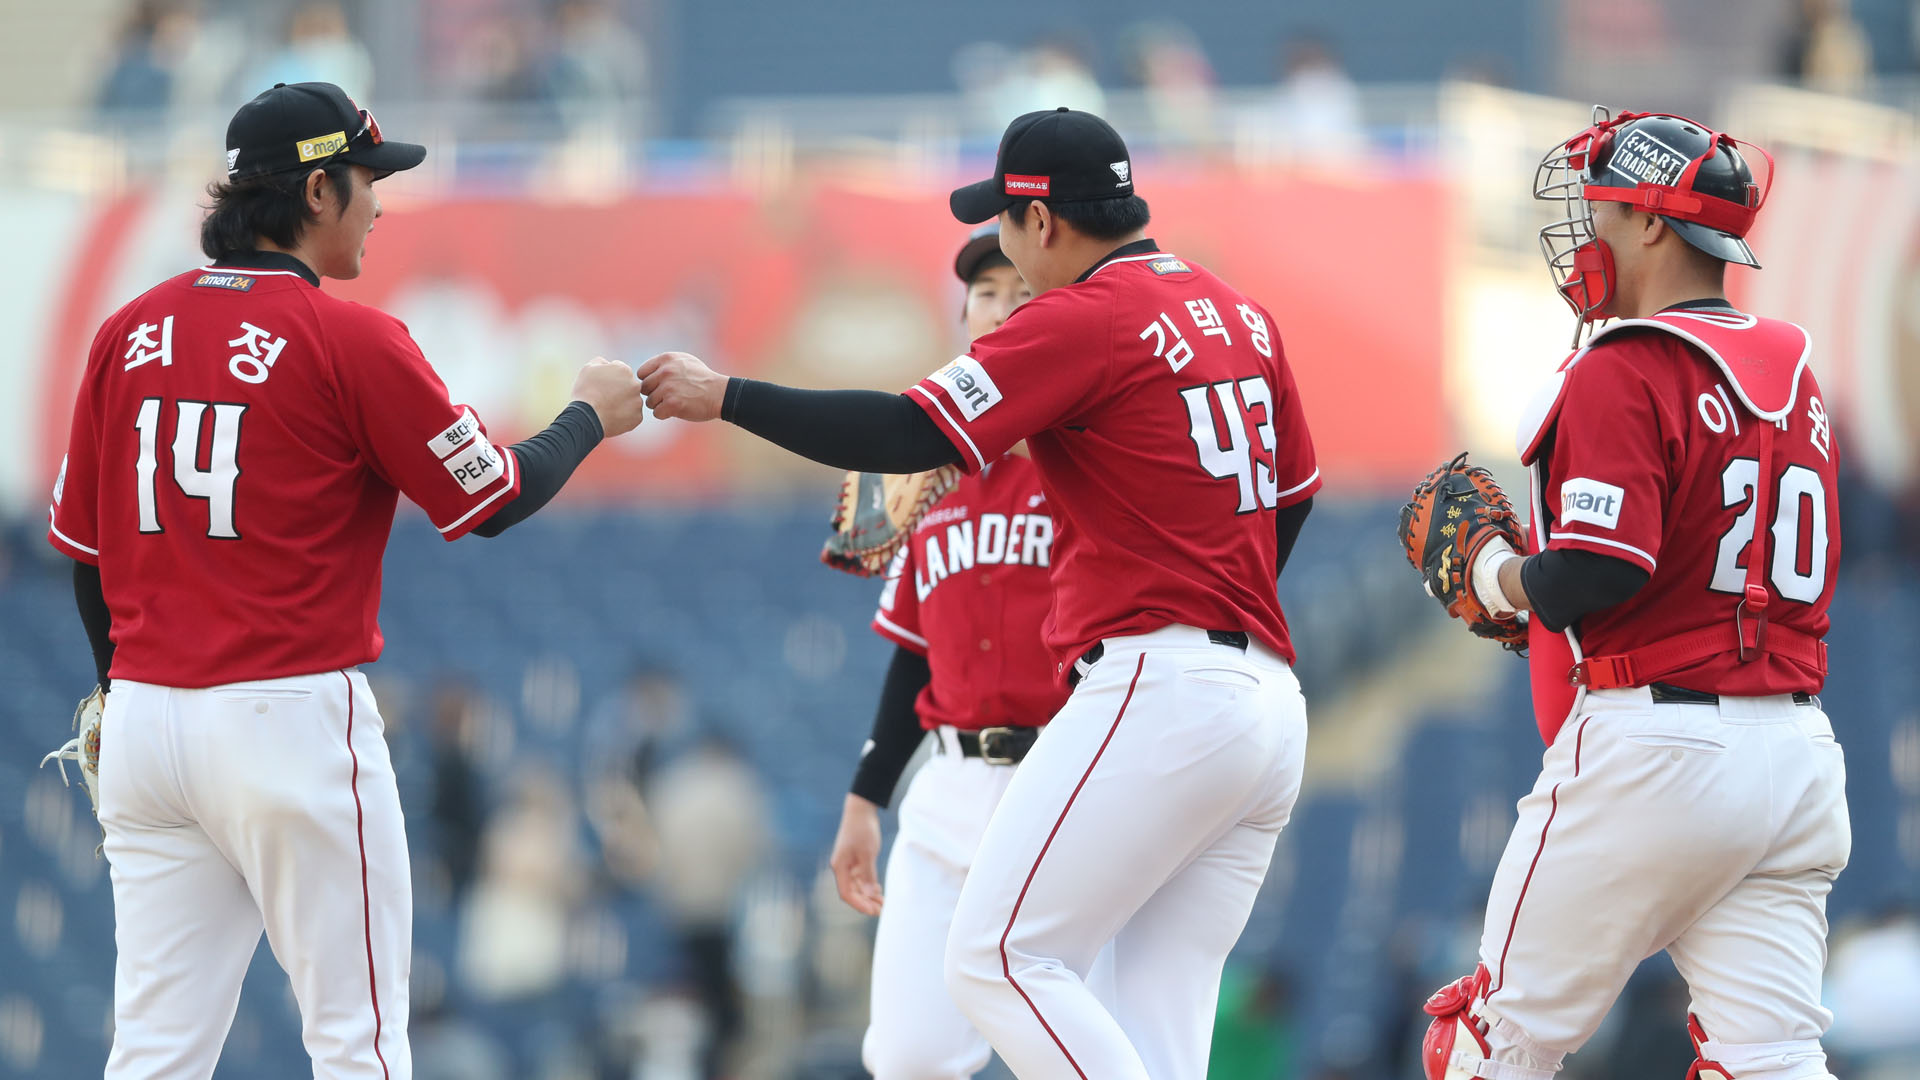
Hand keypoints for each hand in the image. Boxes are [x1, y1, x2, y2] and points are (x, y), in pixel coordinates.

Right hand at [571, 356, 647, 437]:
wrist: (586, 418)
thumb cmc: (585, 392)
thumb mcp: (588, 368)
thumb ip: (601, 362)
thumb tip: (608, 363)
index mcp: (625, 370)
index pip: (620, 371)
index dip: (609, 378)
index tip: (601, 386)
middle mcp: (635, 385)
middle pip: (628, 386)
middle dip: (619, 390)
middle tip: (604, 398)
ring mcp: (637, 402)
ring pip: (631, 401)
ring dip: (623, 403)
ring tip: (608, 409)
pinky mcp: (637, 417)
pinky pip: (632, 415)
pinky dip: (624, 417)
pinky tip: (612, 417)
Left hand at [638, 351, 727, 421]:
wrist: (720, 393)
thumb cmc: (703, 379)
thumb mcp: (685, 361)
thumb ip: (665, 364)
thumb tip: (644, 373)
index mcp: (666, 359)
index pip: (642, 373)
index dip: (650, 382)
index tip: (661, 386)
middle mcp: (665, 372)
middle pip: (644, 388)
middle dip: (654, 394)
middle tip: (670, 396)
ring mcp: (668, 388)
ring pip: (650, 402)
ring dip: (660, 405)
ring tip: (676, 402)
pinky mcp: (672, 404)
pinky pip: (657, 413)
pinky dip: (665, 414)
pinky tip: (677, 410)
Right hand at [829, 793, 884, 915]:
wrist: (861, 810)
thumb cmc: (862, 830)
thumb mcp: (867, 853)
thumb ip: (867, 875)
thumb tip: (869, 894)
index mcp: (840, 867)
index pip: (846, 893)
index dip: (859, 904)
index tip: (873, 911)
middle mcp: (842, 868)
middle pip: (852, 892)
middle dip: (865, 902)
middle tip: (881, 910)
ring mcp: (848, 864)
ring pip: (858, 886)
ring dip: (869, 895)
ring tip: (883, 903)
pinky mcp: (855, 860)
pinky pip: (861, 878)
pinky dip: (869, 885)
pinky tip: (878, 890)